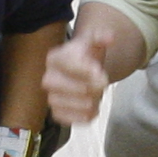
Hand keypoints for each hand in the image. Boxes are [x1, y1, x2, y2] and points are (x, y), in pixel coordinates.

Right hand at [39, 10, 142, 125]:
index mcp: (55, 57)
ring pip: (77, 105)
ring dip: (93, 101)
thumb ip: (101, 37)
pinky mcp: (57, 114)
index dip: (90, 71)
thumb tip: (109, 37)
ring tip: (96, 95)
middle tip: (101, 84)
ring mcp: (51, 97)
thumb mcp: (93, 42)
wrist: (81, 72)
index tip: (100, 72)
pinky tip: (93, 107)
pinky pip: (72, 119)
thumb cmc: (86, 56)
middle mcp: (48, 78)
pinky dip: (87, 115)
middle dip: (94, 87)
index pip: (72, 65)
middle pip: (75, 88)